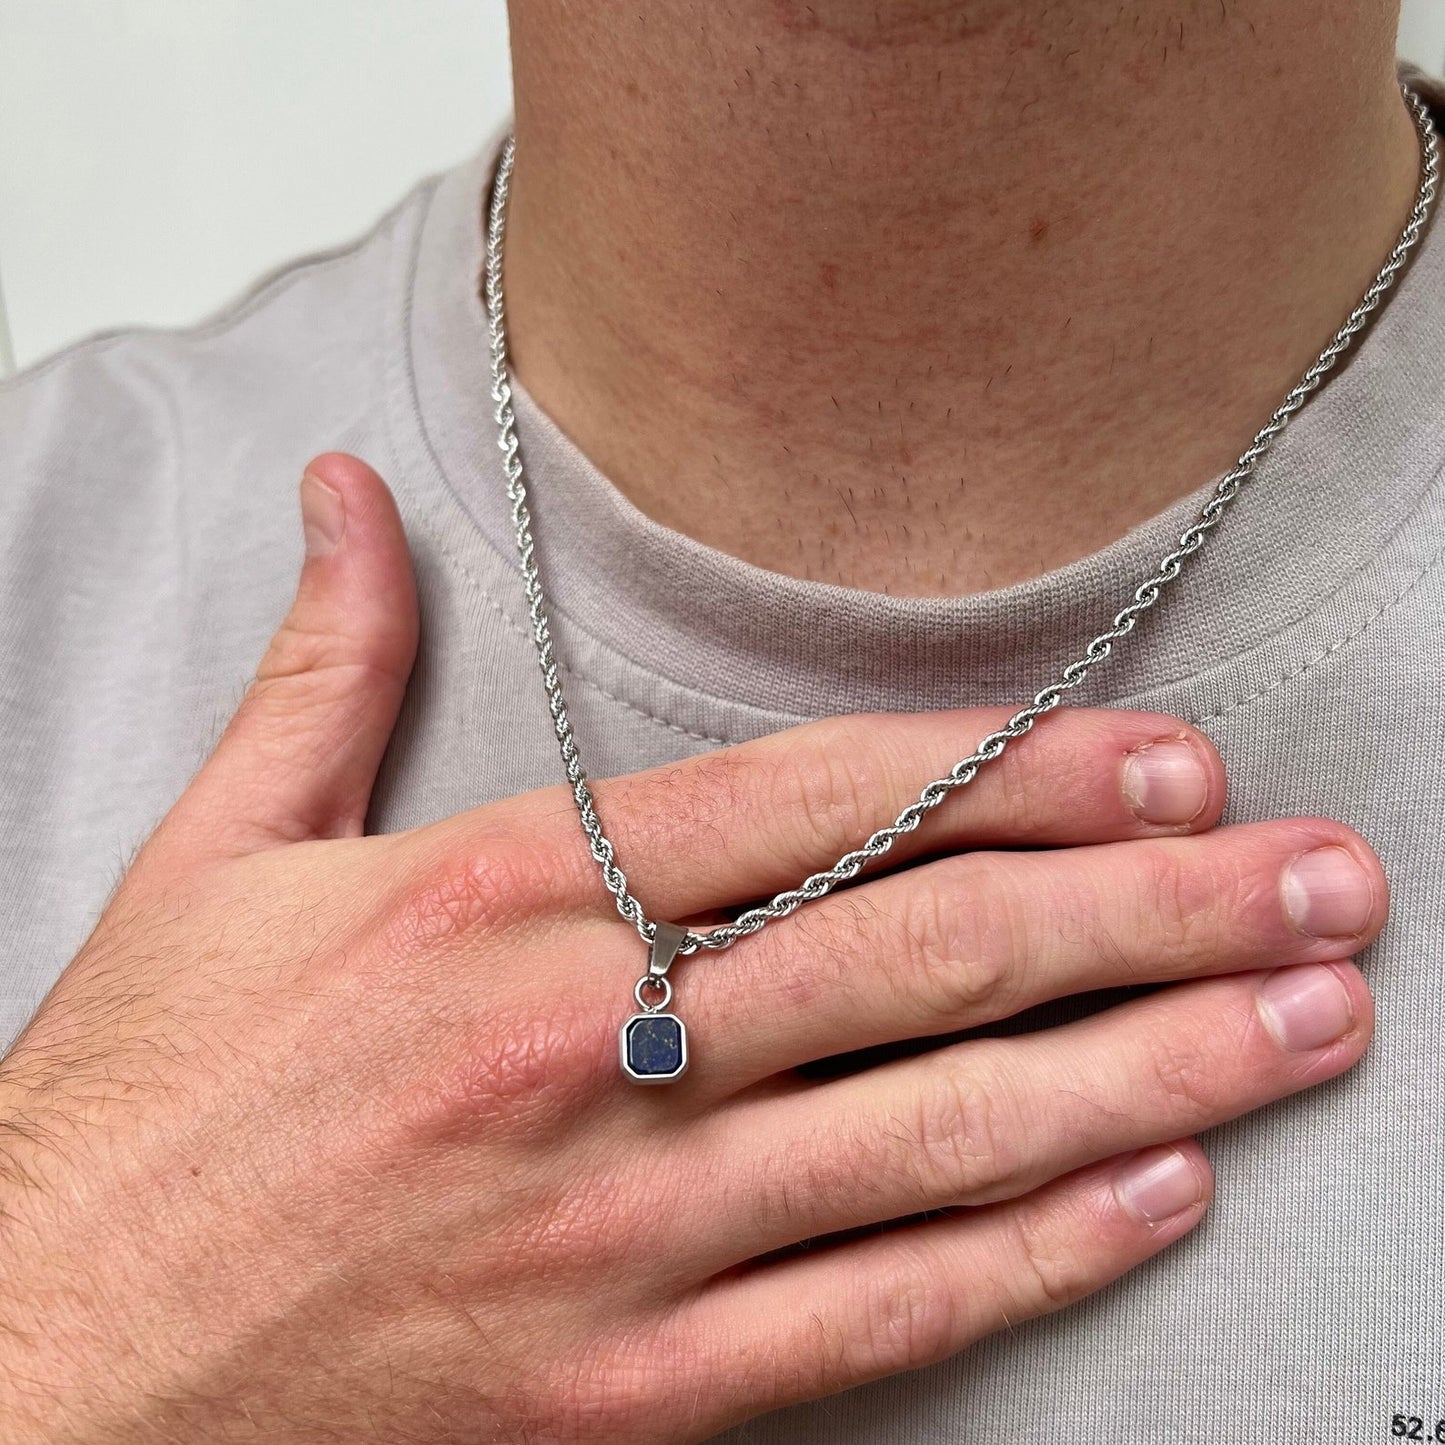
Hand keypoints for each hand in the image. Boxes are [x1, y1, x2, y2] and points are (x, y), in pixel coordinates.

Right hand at [0, 455, 1385, 1443]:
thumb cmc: (140, 1104)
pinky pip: (873, 1311)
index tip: (1161, 758)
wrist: (44, 1359)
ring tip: (1304, 1023)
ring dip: (1152, 1070)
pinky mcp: (627, 1387)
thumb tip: (338, 501)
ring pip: (940, 1133)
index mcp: (500, 902)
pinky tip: (1154, 1193)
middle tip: (1320, 881)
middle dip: (1152, 909)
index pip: (818, 805)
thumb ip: (324, 671)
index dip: (1013, 774)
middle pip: (927, 958)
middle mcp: (585, 1051)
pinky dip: (1028, 1251)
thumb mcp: (219, 858)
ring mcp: (620, 1228)